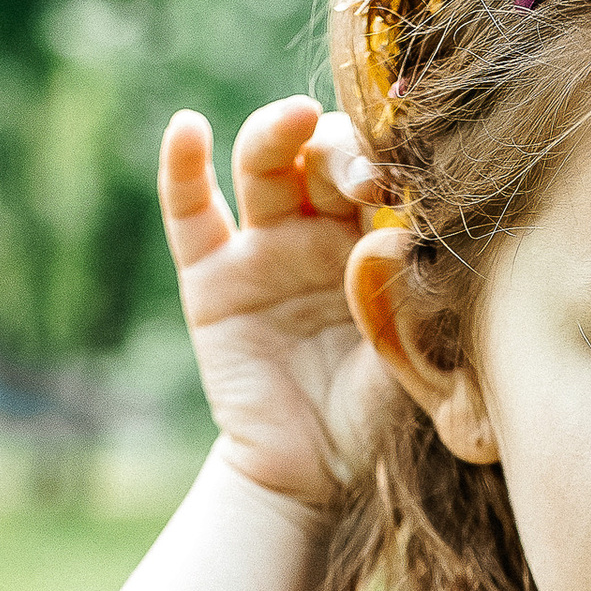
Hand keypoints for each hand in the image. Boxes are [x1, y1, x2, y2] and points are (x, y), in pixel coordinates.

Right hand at [158, 96, 396, 512]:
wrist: (314, 471)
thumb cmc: (374, 410)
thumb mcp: (406, 353)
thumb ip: (408, 298)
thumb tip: (406, 234)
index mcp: (374, 237)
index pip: (379, 174)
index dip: (388, 166)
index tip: (403, 182)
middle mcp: (319, 230)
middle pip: (322, 156)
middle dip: (341, 150)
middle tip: (362, 171)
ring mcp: (262, 247)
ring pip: (265, 168)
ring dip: (277, 134)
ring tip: (295, 119)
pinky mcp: (210, 276)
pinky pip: (190, 213)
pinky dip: (183, 167)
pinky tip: (186, 128)